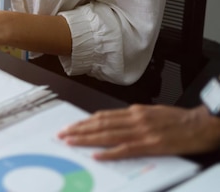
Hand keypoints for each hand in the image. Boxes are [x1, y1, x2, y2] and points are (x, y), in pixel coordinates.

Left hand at [57, 104, 219, 159]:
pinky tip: (97, 155)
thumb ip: (134, 118)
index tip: (71, 126)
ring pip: (108, 134)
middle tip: (63, 134)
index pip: (103, 116)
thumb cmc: (181, 120)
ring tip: (71, 142)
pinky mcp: (152, 145)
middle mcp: (135, 119)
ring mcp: (142, 132)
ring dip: (87, 139)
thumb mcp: (153, 113)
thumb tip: (116, 122)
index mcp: (135, 111)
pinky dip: (110, 152)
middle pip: (100, 124)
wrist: (203, 123)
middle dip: (79, 130)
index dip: (84, 121)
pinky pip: (126, 149)